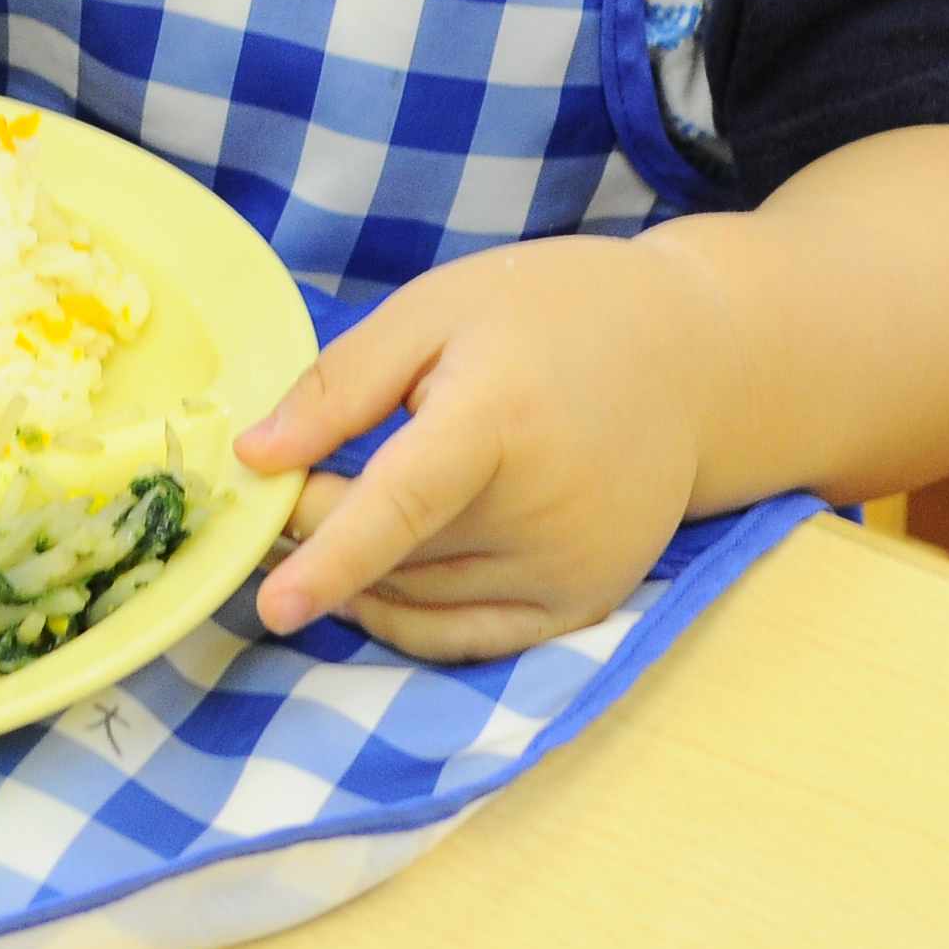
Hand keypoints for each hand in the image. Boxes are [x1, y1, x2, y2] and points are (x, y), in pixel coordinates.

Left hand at [235, 233, 719, 662]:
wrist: (692, 358)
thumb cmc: (551, 315)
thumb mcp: (437, 310)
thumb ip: (341, 385)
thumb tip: (255, 458)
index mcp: (502, 417)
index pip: (406, 503)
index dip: (332, 556)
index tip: (272, 605)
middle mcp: (545, 507)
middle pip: (396, 554)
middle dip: (319, 530)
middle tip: (282, 489)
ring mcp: (571, 566)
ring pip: (421, 601)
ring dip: (357, 576)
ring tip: (325, 521)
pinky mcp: (583, 603)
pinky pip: (469, 638)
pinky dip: (407, 619)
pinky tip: (371, 581)